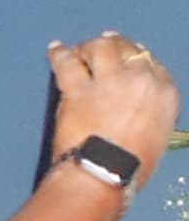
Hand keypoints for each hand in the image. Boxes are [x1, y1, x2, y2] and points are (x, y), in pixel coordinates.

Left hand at [52, 36, 176, 187]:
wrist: (106, 173)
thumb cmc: (131, 165)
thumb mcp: (154, 134)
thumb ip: (147, 111)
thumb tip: (131, 105)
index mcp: (165, 94)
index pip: (151, 64)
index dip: (135, 57)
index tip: (128, 56)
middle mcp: (141, 81)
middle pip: (127, 50)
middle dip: (114, 47)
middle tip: (101, 48)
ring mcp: (110, 82)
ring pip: (100, 48)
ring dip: (88, 48)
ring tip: (79, 52)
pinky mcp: (79, 88)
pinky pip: (67, 62)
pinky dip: (59, 54)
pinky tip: (55, 50)